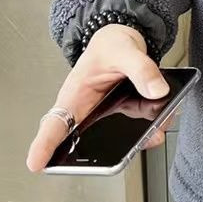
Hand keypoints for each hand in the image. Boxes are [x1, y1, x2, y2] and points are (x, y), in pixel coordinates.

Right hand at [26, 24, 171, 172]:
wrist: (124, 38)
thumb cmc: (111, 44)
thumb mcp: (124, 50)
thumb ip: (141, 69)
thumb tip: (157, 90)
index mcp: (75, 95)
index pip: (55, 123)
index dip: (44, 145)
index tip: (37, 163)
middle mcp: (89, 110)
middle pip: (88, 141)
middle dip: (108, 153)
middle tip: (124, 155)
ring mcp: (110, 114)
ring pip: (122, 137)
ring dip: (141, 136)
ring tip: (157, 129)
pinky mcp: (129, 112)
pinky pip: (142, 124)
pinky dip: (155, 122)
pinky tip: (166, 115)